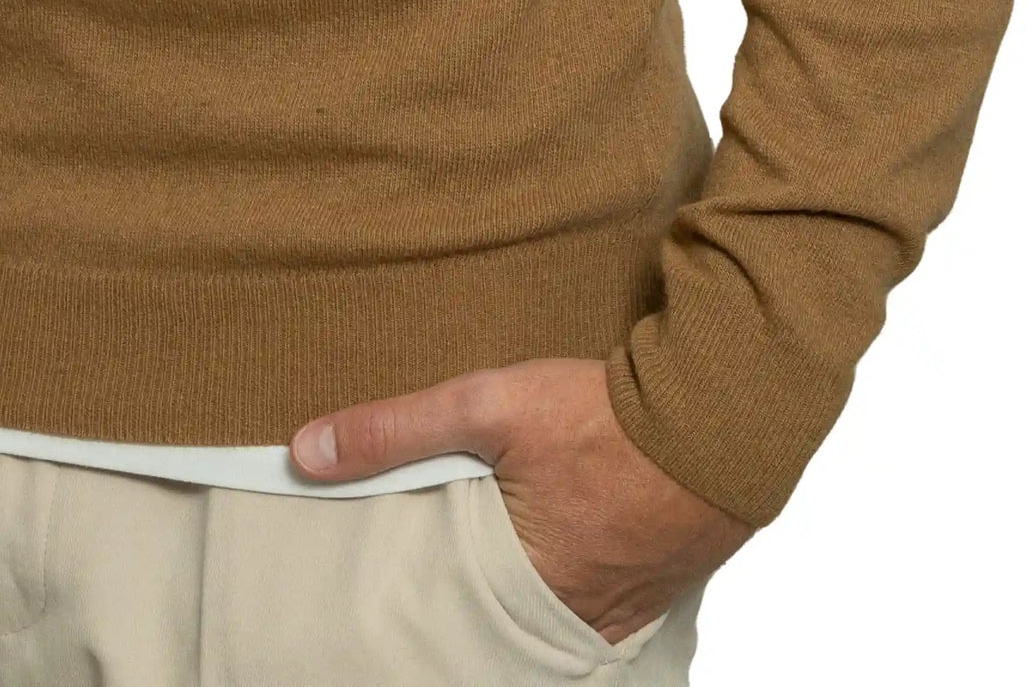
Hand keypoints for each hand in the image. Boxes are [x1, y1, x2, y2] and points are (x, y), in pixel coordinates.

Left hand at [291, 355, 752, 643]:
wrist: (721, 408)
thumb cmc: (605, 413)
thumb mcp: (486, 407)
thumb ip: (394, 431)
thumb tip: (305, 452)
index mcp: (528, 586)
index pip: (456, 616)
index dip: (431, 600)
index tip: (404, 591)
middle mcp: (580, 611)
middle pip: (510, 619)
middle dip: (483, 597)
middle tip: (456, 568)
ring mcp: (628, 603)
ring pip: (562, 611)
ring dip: (535, 587)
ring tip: (509, 556)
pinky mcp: (664, 579)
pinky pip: (609, 598)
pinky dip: (585, 579)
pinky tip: (574, 546)